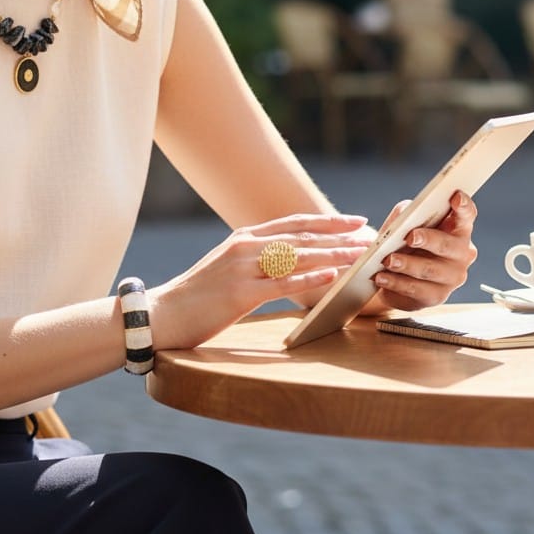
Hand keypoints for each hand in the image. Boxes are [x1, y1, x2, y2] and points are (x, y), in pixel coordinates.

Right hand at [149, 213, 369, 349]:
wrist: (163, 313)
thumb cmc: (198, 296)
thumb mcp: (229, 269)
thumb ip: (256, 261)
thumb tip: (291, 262)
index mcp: (244, 238)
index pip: (294, 224)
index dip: (328, 221)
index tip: (356, 220)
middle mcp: (245, 246)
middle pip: (303, 236)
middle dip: (340, 235)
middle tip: (370, 236)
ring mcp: (243, 268)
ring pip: (298, 256)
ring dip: (334, 254)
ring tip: (361, 255)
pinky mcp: (240, 293)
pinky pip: (281, 283)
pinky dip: (308, 278)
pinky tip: (331, 277)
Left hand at [370, 191, 477, 311]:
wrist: (394, 276)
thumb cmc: (404, 243)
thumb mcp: (404, 224)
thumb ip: (407, 214)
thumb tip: (405, 213)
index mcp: (457, 230)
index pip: (467, 215)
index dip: (464, 206)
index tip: (455, 197)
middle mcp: (461, 253)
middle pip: (449, 244)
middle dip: (429, 239)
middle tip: (410, 237)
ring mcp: (452, 277)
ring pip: (430, 269)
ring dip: (407, 264)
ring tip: (388, 260)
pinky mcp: (436, 296)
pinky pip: (416, 289)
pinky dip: (396, 282)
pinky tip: (382, 277)